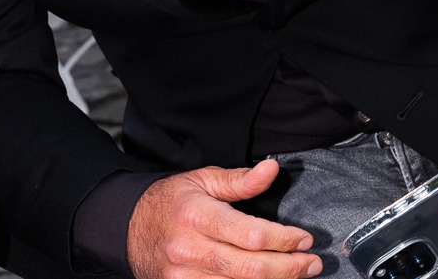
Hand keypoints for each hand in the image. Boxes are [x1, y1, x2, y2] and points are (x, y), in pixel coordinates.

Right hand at [128, 160, 321, 278]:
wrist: (125, 228)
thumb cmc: (168, 203)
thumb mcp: (200, 182)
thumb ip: (238, 181)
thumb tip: (271, 169)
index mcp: (195, 216)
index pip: (251, 236)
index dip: (285, 240)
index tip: (303, 239)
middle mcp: (189, 249)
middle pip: (252, 269)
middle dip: (290, 268)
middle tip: (312, 263)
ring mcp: (183, 277)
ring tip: (295, 274)